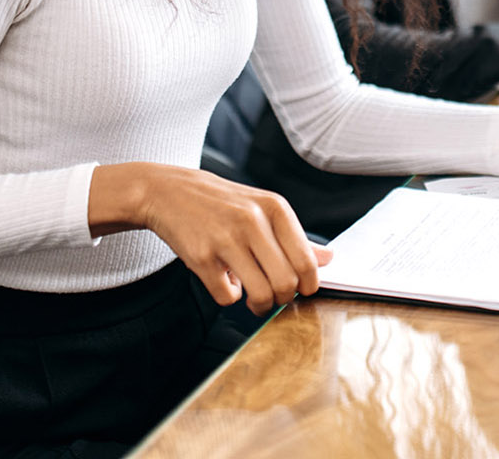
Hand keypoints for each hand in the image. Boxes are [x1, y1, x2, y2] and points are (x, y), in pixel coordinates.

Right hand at [89, 163, 332, 314]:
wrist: (170, 192)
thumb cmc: (223, 204)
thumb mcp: (263, 209)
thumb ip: (296, 238)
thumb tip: (329, 260)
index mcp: (275, 208)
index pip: (306, 260)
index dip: (308, 284)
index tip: (301, 290)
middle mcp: (253, 221)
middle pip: (286, 282)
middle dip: (283, 299)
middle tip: (275, 296)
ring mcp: (226, 239)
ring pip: (260, 294)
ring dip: (260, 306)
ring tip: (255, 299)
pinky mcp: (201, 257)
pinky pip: (228, 297)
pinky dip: (229, 297)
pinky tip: (225, 281)